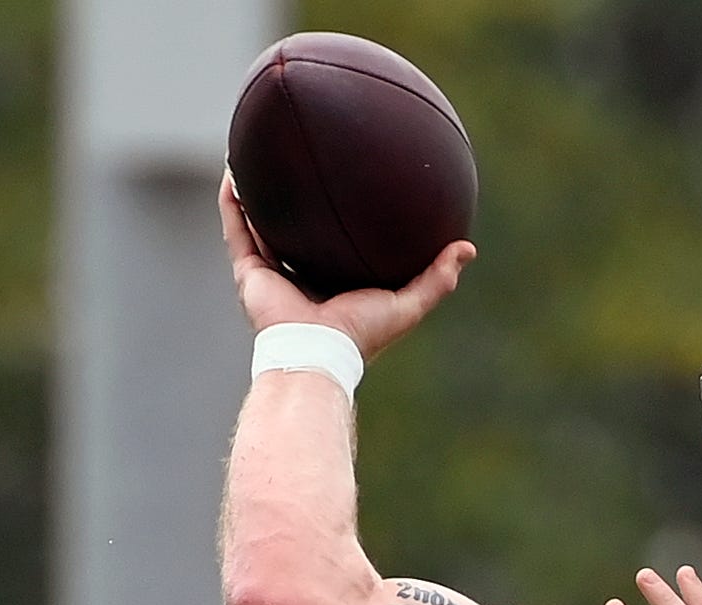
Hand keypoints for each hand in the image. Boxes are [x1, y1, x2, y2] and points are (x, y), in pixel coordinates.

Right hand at [219, 170, 474, 360]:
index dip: (342, 220)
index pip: (339, 246)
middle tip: (304, 163)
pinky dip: (233, 201)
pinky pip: (237, 228)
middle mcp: (302, 277)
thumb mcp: (409, 303)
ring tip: (258, 156)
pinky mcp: (249, 273)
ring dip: (257, 194)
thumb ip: (438, 278)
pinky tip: (234, 170)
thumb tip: (468, 247)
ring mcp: (272, 275)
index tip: (352, 187)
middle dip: (297, 202)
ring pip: (260, 225)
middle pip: (298, 232)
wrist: (319, 351)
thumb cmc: (363, 333)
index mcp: (336, 284)